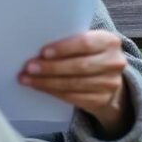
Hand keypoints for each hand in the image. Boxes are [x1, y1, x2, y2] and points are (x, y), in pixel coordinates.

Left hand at [18, 30, 132, 137]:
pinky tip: (40, 87)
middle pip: (78, 66)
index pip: (85, 43)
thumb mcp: (87, 42)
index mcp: (109, 41)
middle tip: (29, 67)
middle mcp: (114, 62)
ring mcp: (110, 84)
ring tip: (27, 79)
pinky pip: (74, 97)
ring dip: (47, 82)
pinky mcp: (102, 100)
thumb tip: (37, 47)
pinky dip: (54, 92)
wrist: (108, 77)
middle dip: (51, 68)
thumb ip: (69, 41)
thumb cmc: (88, 54)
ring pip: (74, 84)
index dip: (63, 48)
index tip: (43, 52)